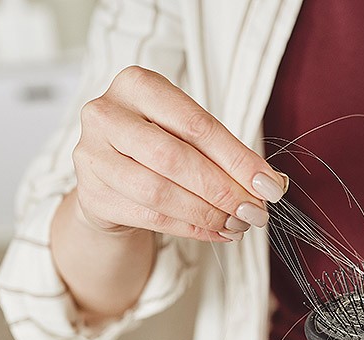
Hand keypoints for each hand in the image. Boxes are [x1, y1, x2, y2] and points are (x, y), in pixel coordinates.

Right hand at [71, 65, 286, 242]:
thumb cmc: (160, 146)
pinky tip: (217, 232)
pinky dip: (191, 229)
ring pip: (159, 192)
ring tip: (238, 224)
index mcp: (136, 84)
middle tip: (254, 211)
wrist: (112, 175)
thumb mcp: (191, 136)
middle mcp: (106, 114)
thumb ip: (228, 155)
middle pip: (174, 158)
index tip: (270, 186)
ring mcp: (92, 155)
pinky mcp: (91, 194)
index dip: (238, 159)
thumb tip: (271, 184)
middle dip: (222, 190)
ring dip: (207, 214)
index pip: (197, 125)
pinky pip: (150, 216)